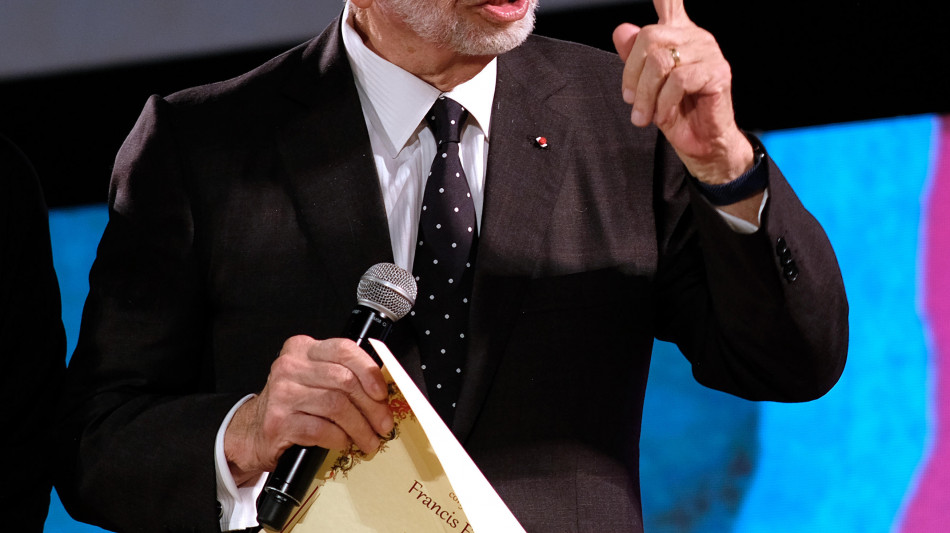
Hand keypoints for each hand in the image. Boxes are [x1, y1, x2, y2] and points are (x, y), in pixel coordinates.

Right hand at [224, 335, 393, 484]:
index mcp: (303, 349)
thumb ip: (343, 376)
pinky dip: (339, 438)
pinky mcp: (278, 422)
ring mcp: (282, 394)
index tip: (382, 393)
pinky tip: (344, 443)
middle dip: (371, 407)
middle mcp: (290, 367)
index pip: (344, 349)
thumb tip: (382, 392)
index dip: (369, 371)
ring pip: (336, 406)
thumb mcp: (314, 379)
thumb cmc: (291, 405)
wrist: (252, 432)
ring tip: (369, 439)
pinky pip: (321, 429)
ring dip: (360, 427)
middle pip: (345, 380)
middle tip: (383, 424)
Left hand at [612, 0, 752, 184]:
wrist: (702, 145)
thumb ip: (634, 59)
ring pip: (660, 61)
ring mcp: (709, 53)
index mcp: (678, 35)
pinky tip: (664, 115)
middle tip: (631, 102)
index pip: (670, 3)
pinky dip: (664, 102)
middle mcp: (695, 37)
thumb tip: (621, 30)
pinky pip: (678, 80)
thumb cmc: (677, 114)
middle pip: (649, 36)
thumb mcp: (647, 87)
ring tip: (644, 116)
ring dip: (646, 94)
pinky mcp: (717, 73)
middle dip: (632, 74)